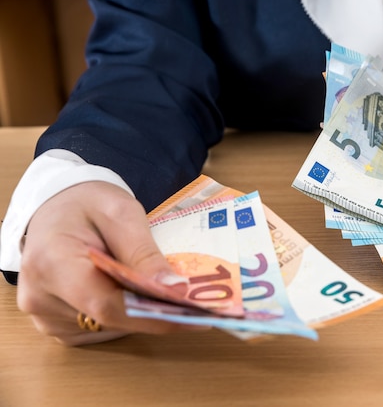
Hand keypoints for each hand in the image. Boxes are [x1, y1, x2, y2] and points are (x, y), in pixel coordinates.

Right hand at [17, 181, 192, 344]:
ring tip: (168, 295)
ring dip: (140, 314)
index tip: (193, 316)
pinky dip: (124, 314)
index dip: (152, 316)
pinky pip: (99, 328)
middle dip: (154, 314)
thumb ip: (143, 252)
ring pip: (108, 327)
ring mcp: (44, 314)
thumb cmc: (87, 203)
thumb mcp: (121, 212)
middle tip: (194, 306)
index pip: (106, 304)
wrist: (57, 206)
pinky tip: (138, 295)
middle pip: (110, 319)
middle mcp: (39, 297)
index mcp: (51, 263)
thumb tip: (174, 289)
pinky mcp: (55, 324)